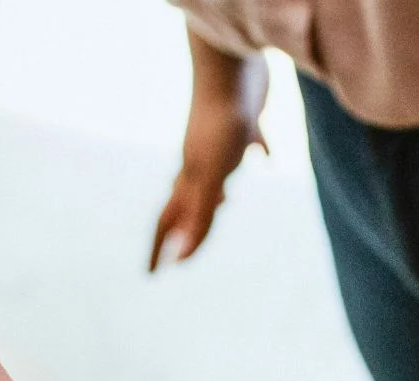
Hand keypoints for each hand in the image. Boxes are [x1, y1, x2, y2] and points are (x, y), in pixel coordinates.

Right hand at [150, 37, 268, 270]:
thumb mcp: (211, 178)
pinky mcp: (244, 122)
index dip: (160, 251)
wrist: (232, 67)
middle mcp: (199, 163)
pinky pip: (250, 143)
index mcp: (189, 180)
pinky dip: (256, 151)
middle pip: (186, 202)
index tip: (152, 275)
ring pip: (213, 175)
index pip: (168, 222)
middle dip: (181, 228)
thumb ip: (198, 217)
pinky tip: (266, 154)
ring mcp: (220, 143)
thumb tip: (181, 256)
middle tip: (179, 249)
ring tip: (223, 204)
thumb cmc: (222, 125)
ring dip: (215, 194)